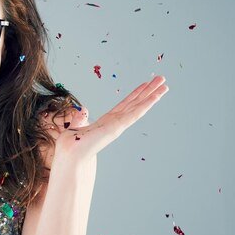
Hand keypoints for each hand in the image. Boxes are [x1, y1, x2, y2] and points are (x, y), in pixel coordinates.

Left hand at [42, 75, 169, 161]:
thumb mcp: (75, 127)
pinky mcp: (117, 127)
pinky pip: (134, 114)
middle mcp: (115, 122)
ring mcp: (118, 125)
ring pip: (139, 107)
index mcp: (106, 121)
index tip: (145, 84)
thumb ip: (80, 119)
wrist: (69, 155)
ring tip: (164, 85)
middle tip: (162, 79)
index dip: (135, 94)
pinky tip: (155, 97)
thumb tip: (83, 110)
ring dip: (152, 96)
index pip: (124, 104)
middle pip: (135, 103)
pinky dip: (145, 105)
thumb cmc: (70, 146)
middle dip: (149, 91)